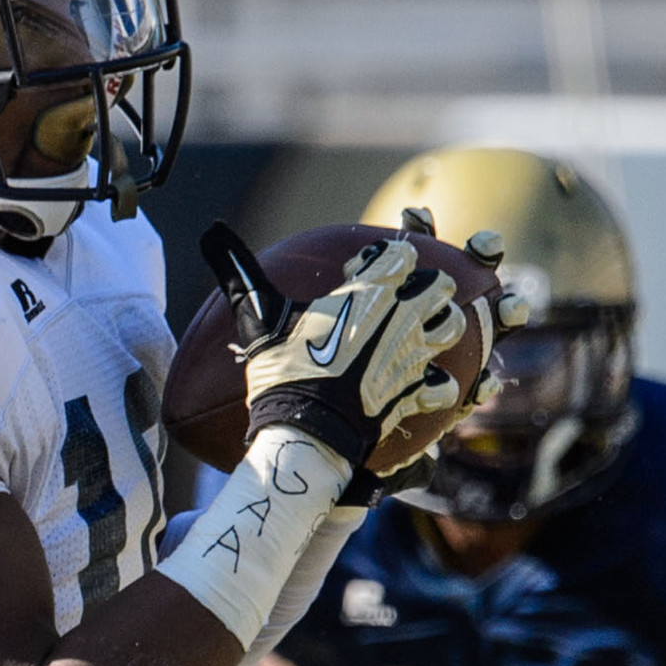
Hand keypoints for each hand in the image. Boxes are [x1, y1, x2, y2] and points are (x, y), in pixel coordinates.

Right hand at [204, 227, 467, 473]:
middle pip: (440, 284)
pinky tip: (416, 385)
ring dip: (438, 327)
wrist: (305, 434)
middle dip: (423, 287)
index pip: (401, 254)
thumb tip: (212, 231)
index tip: (358, 275)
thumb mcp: (259, 317)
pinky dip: (435, 384)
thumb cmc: (282, 373)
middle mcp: (402, 320)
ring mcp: (413, 357)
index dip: (384, 260)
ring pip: (452, 326)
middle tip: (397, 301)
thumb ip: (241, 272)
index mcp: (371, 294)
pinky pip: (446, 384)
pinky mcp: (415, 393)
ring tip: (414, 336)